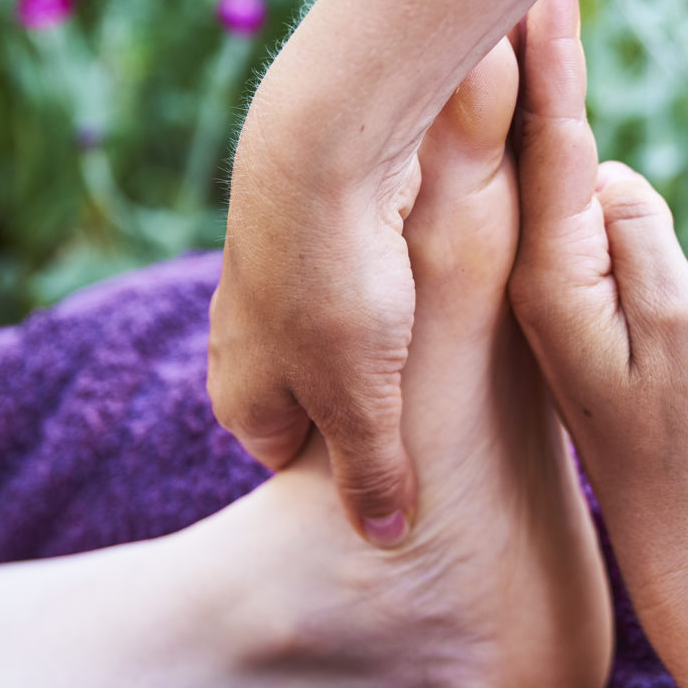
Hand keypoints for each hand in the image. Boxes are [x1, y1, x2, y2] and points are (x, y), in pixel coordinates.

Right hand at [207, 47, 421, 544]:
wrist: (320, 149)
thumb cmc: (334, 285)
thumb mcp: (360, 400)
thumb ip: (372, 472)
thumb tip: (385, 539)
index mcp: (243, 399)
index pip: (296, 462)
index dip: (357, 465)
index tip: (413, 460)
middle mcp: (248, 345)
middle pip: (322, 399)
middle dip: (378, 402)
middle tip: (441, 402)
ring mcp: (278, 287)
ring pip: (345, 338)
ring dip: (391, 342)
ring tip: (444, 340)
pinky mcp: (313, 237)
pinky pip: (359, 284)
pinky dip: (395, 289)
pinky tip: (434, 282)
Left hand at [509, 0, 687, 605]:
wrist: (680, 525)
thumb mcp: (681, 342)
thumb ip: (641, 248)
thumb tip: (608, 177)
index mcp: (553, 278)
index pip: (549, 145)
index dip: (550, 58)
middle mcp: (534, 274)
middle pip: (525, 138)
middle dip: (531, 48)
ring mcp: (547, 286)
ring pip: (542, 167)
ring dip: (537, 89)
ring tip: (529, 6)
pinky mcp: (568, 299)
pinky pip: (559, 203)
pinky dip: (556, 145)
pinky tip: (554, 109)